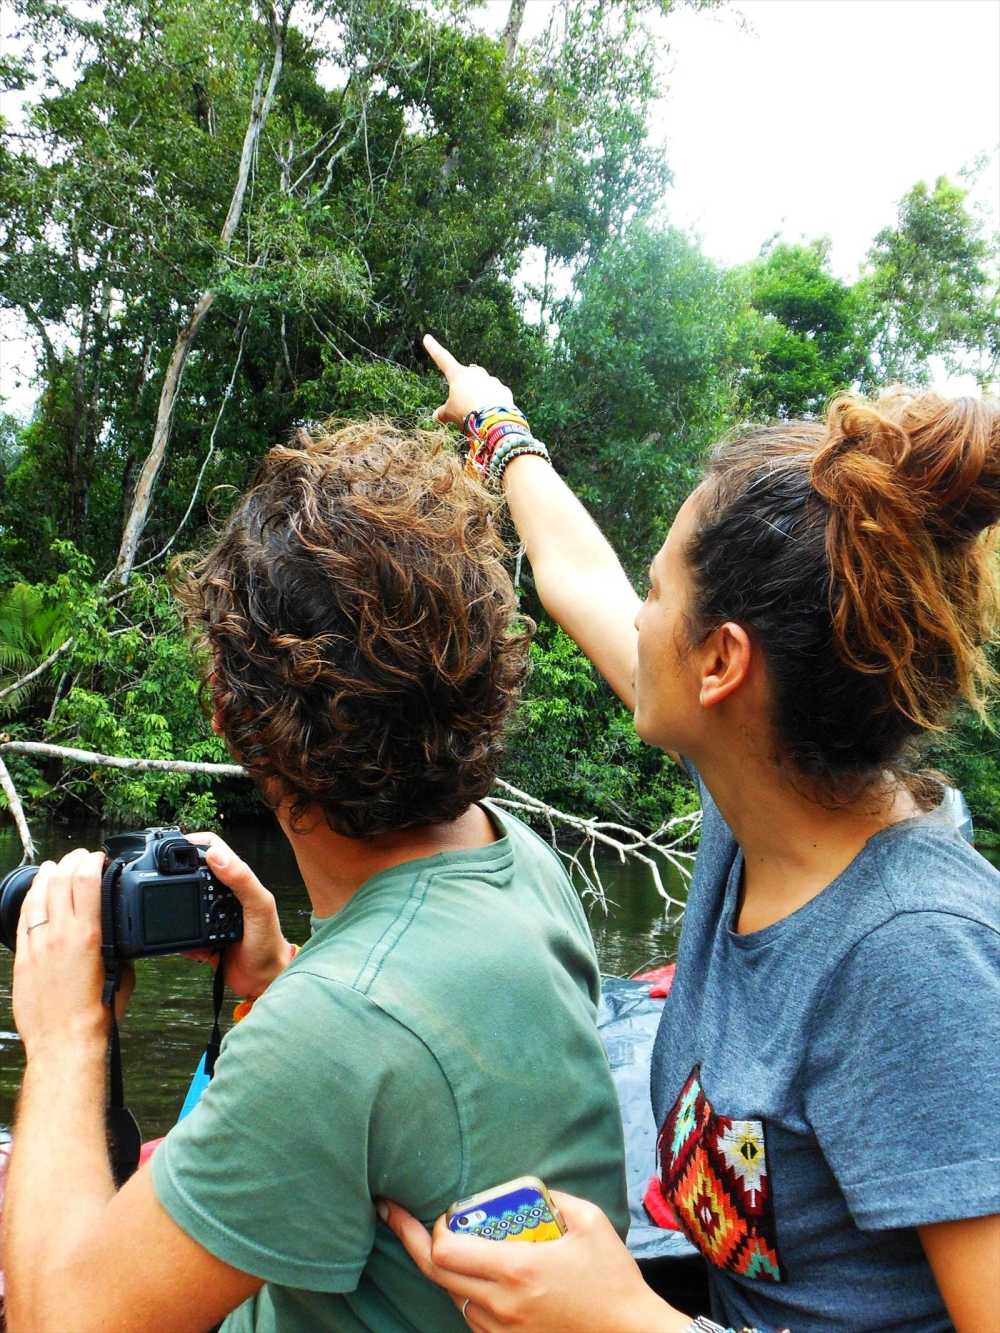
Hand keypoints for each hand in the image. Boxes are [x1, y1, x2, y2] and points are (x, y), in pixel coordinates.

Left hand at [12, 849, 134, 1060]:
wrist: (65, 1042)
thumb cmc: (96, 1015)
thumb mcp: (123, 974)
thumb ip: (117, 947)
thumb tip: (116, 935)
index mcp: (89, 935)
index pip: (87, 881)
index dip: (93, 861)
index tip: (99, 858)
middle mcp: (60, 934)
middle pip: (61, 881)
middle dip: (71, 861)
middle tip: (80, 856)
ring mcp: (38, 945)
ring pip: (38, 896)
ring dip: (48, 875)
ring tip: (55, 865)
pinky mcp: (22, 958)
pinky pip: (23, 919)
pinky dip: (31, 900)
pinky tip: (36, 894)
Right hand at [182, 833, 292, 998]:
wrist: (266, 981)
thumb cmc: (270, 943)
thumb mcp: (259, 906)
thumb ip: (242, 880)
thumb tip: (216, 855)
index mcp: (238, 881)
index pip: (214, 849)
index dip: (194, 843)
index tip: (174, 846)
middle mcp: (224, 896)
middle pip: (194, 874)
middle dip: (177, 875)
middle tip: (159, 880)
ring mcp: (213, 917)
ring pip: (185, 904)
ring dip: (177, 910)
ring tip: (169, 915)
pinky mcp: (204, 940)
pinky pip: (184, 936)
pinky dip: (180, 942)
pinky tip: (182, 946)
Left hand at [377, 1192, 677, 1332]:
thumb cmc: (612, 1278)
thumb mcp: (590, 1222)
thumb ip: (555, 1198)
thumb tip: (530, 1189)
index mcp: (516, 1271)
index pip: (444, 1251)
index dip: (428, 1228)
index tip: (435, 1210)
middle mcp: (500, 1304)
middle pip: (434, 1273)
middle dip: (411, 1240)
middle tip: (397, 1215)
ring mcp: (501, 1329)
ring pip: (450, 1294)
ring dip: (445, 1266)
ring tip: (453, 1240)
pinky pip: (470, 1313)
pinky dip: (465, 1289)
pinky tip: (477, 1270)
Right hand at [423, 334, 514, 426]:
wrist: (492, 420)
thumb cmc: (466, 414)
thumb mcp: (451, 414)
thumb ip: (444, 412)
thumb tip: (436, 415)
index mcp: (458, 375)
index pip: (442, 359)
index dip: (434, 349)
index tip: (427, 337)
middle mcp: (475, 373)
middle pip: (467, 377)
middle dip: (465, 388)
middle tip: (464, 405)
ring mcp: (491, 380)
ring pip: (483, 386)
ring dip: (480, 396)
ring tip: (478, 413)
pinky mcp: (503, 390)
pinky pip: (496, 395)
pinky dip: (492, 402)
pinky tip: (491, 413)